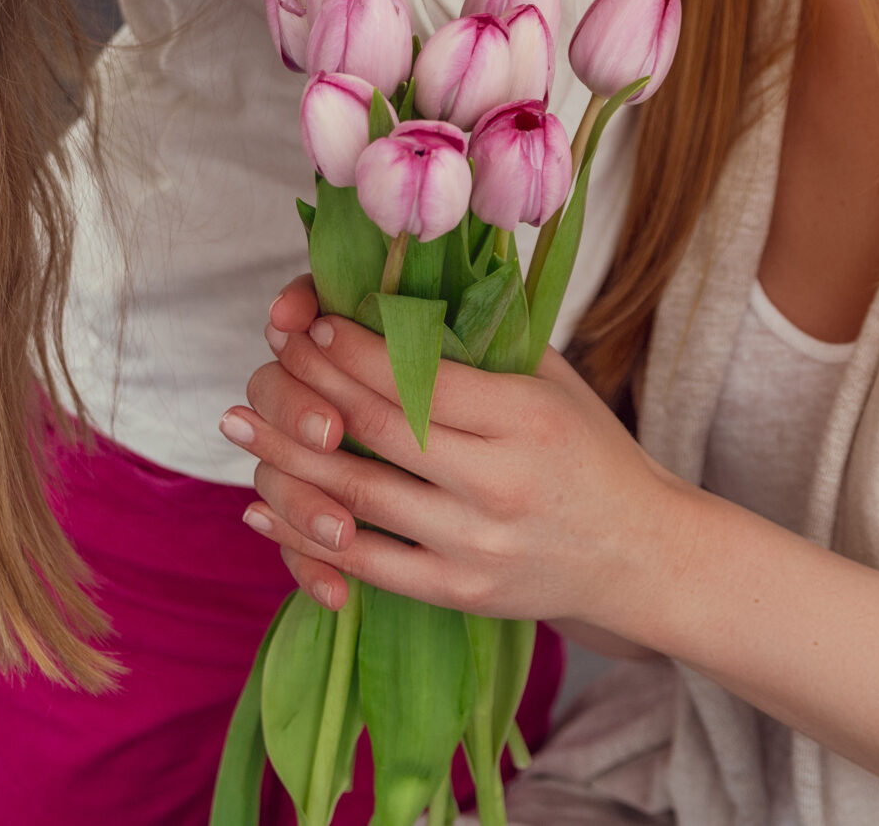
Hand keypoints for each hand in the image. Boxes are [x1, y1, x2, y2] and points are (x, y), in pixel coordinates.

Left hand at [224, 289, 694, 629]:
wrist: (644, 556)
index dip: (353, 346)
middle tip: (261, 359)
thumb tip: (398, 286)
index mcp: (525, 417)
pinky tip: (264, 506)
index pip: (417, 376)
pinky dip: (306, 535)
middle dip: (307, 386)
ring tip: (235, 424)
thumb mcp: (554, 382)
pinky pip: (366, 562)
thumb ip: (484, 342)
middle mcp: (499, 481)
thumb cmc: (593, 453)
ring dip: (285, 456)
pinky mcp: (460, 592)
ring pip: (357, 495)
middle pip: (377, 427)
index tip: (310, 321)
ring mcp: (476, 543)